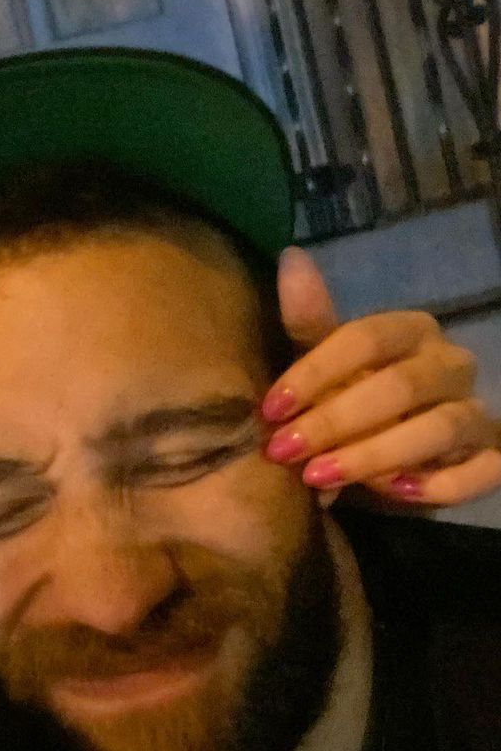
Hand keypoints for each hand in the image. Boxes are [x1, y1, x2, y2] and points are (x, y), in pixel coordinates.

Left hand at [261, 247, 500, 506]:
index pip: (368, 337)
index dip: (316, 372)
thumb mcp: (324, 364)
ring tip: (320, 476)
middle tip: (282, 451)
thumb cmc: (352, 398)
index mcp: (411, 331)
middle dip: (335, 421)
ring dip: (376, 455)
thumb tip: (291, 256)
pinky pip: (484, 469)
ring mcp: (476, 411)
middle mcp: (451, 364)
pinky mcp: (492, 456)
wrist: (391, 453)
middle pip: (401, 385)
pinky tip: (397, 494)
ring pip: (441, 427)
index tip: (270, 408)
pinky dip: (442, 484)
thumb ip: (310, 320)